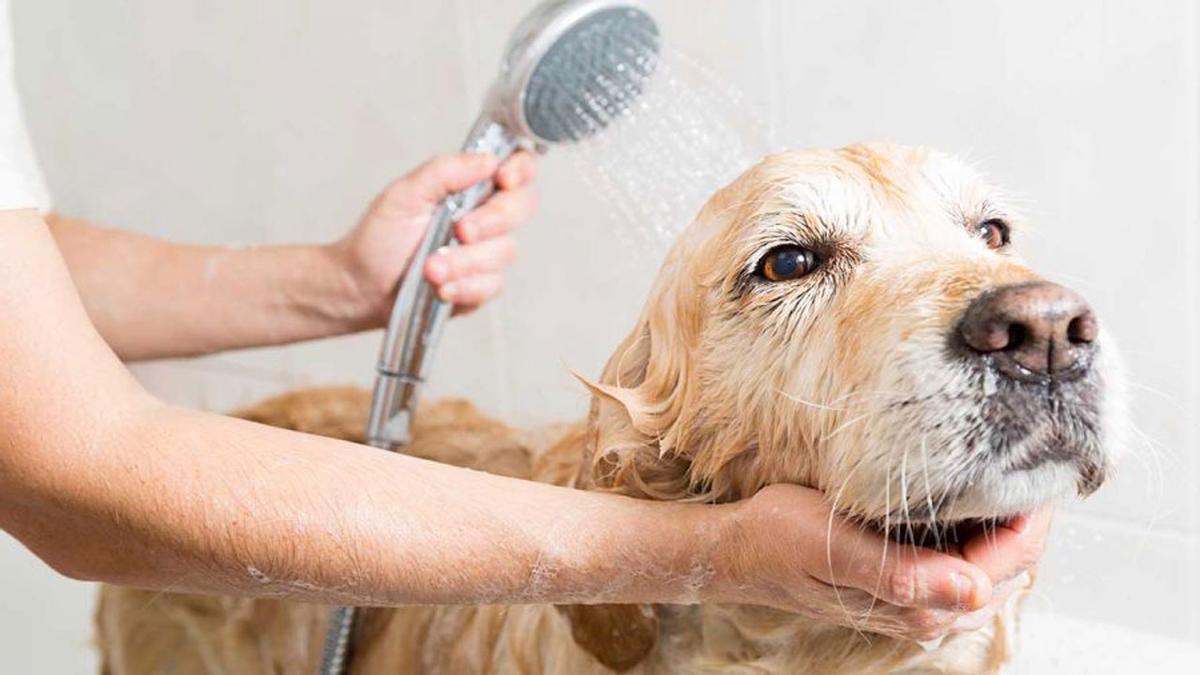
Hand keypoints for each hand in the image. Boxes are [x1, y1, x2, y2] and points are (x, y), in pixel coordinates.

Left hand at [334, 151, 538, 323]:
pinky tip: (441, 287)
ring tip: (430, 268)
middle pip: (523, 207)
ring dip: (465, 261)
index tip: (503, 178)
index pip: (518, 168)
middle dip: (493, 220)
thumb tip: (487, 160)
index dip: (521, 170)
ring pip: (504, 252)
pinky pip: (492, 285)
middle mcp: (486, 217)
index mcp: (472, 187)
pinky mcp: (481, 286)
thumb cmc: (380, 237)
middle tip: (460, 230)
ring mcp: (486, 253)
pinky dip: (465, 287)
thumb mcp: (405, 193)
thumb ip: (445, 171)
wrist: (361, 285)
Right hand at [707, 485, 1048, 641]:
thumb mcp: (837, 546)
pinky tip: (973, 503)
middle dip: (1026, 523)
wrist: (739, 550)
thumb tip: (975, 592)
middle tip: (1038, 466)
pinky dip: (979, 536)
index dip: (1030, 519)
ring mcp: (913, 602)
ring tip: (1014, 479)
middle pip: (1006, 570)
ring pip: (988, 569)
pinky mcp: (902, 587)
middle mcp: (923, 611)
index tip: (1045, 472)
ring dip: (1005, 530)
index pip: (1004, 564)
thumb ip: (906, 574)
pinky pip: (962, 565)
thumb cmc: (780, 539)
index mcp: (915, 604)